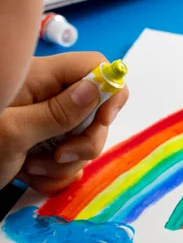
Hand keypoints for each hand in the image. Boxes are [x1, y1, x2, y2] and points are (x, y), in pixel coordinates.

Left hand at [0, 52, 128, 192]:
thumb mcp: (13, 131)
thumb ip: (58, 112)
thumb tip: (97, 89)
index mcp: (41, 79)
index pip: (95, 67)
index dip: (108, 91)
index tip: (101, 121)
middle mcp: (49, 97)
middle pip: (97, 113)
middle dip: (85, 142)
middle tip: (60, 156)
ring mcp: (49, 123)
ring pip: (85, 142)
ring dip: (65, 165)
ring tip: (31, 167)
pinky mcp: (47, 145)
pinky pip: (71, 162)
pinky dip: (55, 175)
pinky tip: (29, 174)